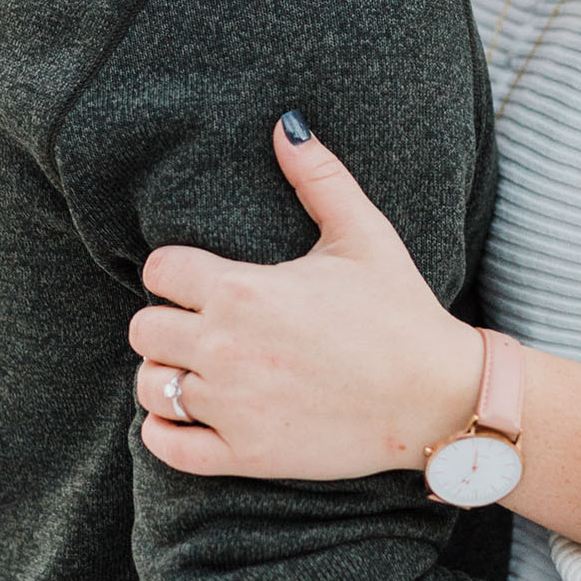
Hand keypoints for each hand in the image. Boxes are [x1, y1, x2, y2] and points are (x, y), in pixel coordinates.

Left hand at [131, 120, 483, 479]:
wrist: (436, 397)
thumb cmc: (400, 311)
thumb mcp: (363, 234)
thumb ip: (318, 177)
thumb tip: (286, 125)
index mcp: (243, 290)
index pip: (160, 271)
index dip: (176, 272)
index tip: (202, 282)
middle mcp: (225, 347)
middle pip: (143, 329)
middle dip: (166, 323)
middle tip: (201, 326)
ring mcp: (231, 405)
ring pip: (149, 386)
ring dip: (165, 375)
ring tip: (197, 370)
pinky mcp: (243, 455)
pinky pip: (166, 446)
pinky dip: (164, 431)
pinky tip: (187, 416)